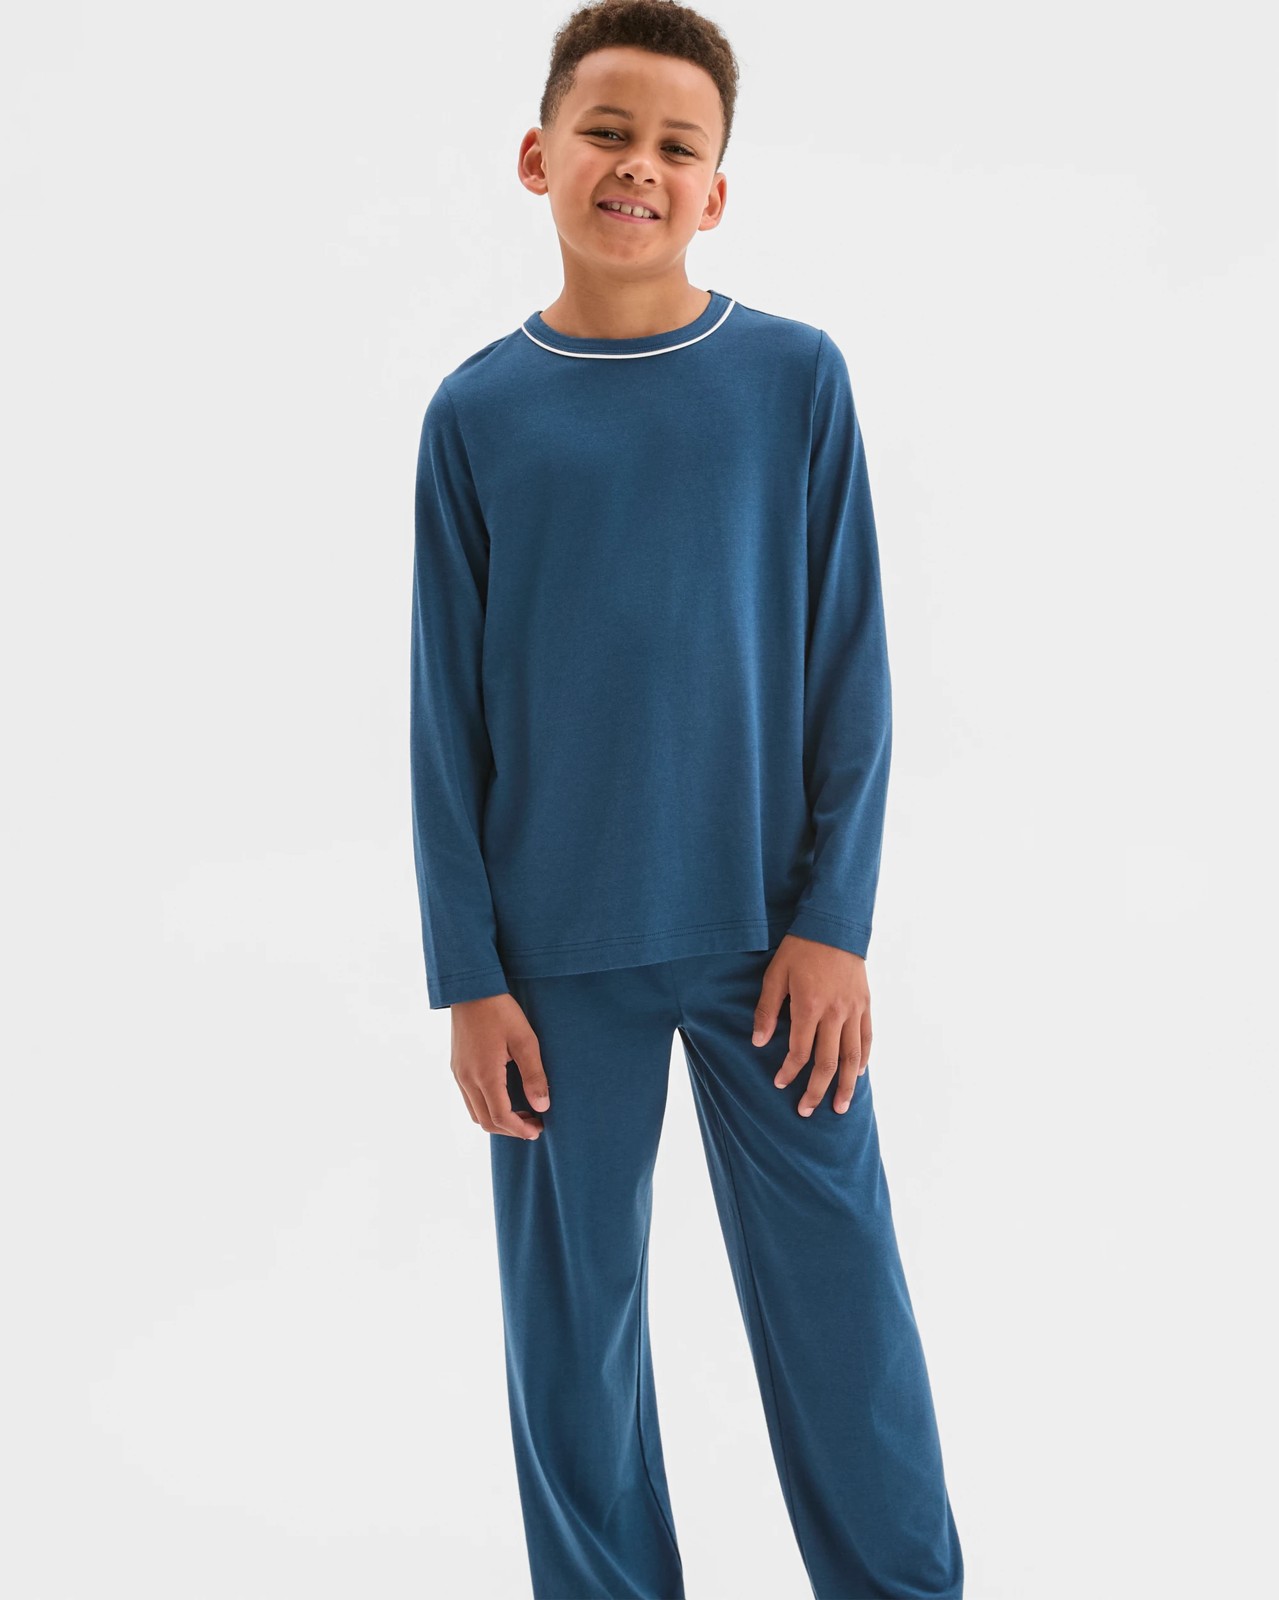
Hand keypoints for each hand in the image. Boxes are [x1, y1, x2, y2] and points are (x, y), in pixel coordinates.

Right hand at [450, 992, 550, 1139]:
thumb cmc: (501, 1011)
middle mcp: (467, 1079)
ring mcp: (459, 1073)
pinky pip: (469, 1098)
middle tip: (534, 1125)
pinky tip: (504, 1096)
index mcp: (484, 1075)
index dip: (520, 1130)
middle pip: (485, 1121)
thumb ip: (534, 1075)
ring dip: (497, 1119)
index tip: (538, 1130)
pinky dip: (487, 1106)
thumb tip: (542, 1106)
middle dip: (510, 1129)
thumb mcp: (525, 1040)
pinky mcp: (457, 1066)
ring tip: (522, 1113)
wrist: (471, 989)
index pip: (500, 1117)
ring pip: (475, 1112)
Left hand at [751, 934, 870, 1116]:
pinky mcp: (865, 1004)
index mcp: (809, 1006)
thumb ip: (767, 1010)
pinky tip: (857, 1075)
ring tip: (839, 1107)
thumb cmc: (800, 948)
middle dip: (816, 1091)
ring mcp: (854, 1010)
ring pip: (852, 1057)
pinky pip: (867, 1038)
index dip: (789, 1072)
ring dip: (845, 1086)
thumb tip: (758, 1042)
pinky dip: (863, 1060)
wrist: (834, 924)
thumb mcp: (775, 974)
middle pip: (828, 1063)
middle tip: (807, 1110)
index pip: (800, 1052)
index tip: (780, 1084)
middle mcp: (835, 1013)